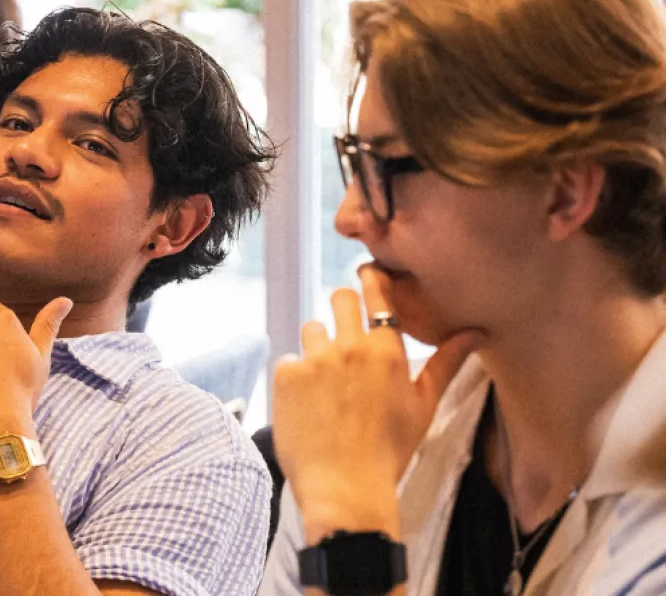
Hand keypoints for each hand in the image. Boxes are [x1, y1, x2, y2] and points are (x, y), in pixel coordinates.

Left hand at [271, 266, 482, 537]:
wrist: (346, 488)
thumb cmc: (390, 450)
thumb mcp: (424, 405)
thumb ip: (446, 363)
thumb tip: (477, 332)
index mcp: (387, 351)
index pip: (376, 292)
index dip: (369, 279)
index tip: (366, 274)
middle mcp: (349, 347)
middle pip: (339, 298)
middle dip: (342, 309)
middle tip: (346, 338)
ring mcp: (314, 359)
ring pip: (311, 329)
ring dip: (318, 347)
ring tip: (327, 385)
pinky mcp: (285, 376)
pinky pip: (289, 361)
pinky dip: (296, 378)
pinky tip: (308, 406)